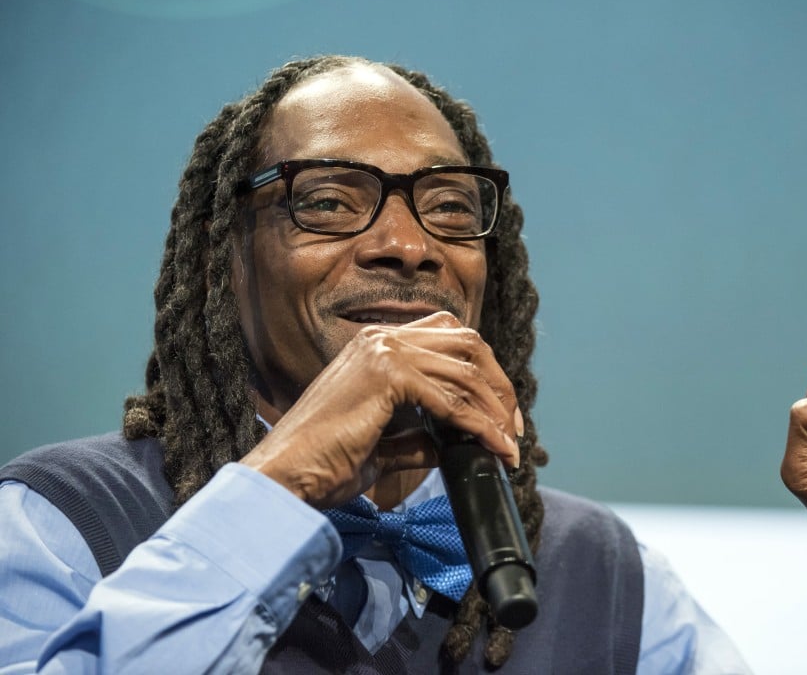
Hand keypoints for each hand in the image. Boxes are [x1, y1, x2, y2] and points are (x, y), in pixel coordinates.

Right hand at [240, 312, 521, 508]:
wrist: (286, 474)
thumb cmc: (324, 463)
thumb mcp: (383, 445)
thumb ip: (419, 437)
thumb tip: (455, 443)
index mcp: (377, 346)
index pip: (449, 340)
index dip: (484, 373)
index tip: (501, 416)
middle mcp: (382, 338)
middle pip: (468, 343)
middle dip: (499, 385)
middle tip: (514, 428)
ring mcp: (383, 351)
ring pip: (466, 370)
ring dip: (495, 410)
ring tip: (508, 444)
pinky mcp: (387, 375)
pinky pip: (451, 399)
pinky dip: (480, 425)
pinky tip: (493, 448)